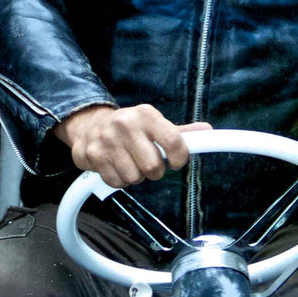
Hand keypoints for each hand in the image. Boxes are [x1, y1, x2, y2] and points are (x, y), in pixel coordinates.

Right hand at [54, 104, 209, 187]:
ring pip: (134, 178)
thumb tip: (207, 131)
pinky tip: (115, 166)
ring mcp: (106, 139)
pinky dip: (119, 180)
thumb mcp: (154, 124)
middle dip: (154, 171)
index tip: (175, 161)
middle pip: (153, 167)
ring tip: (129, 162)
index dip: (179, 158)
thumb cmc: (130, 128)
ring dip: (135, 176)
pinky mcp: (92, 155)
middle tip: (148, 163)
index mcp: (146, 114)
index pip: (174, 142)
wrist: (90, 126)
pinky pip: (116, 182)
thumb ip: (181, 132)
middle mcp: (125, 124)